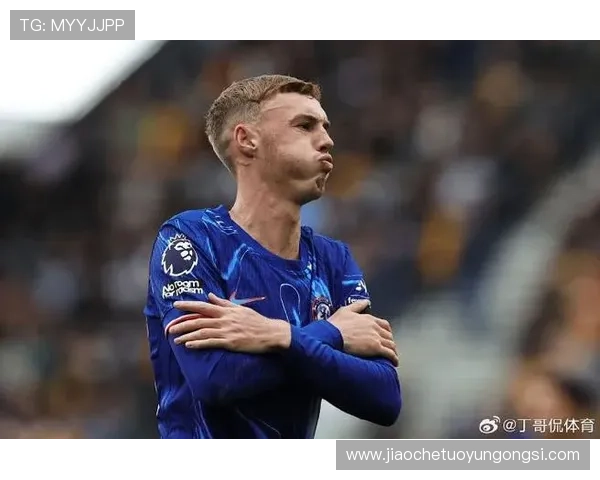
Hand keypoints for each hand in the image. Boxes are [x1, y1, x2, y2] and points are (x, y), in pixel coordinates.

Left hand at [166, 293, 290, 352]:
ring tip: (175, 339)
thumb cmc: (256, 321)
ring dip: (187, 335)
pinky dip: (198, 344)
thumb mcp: (240, 309)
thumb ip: (224, 303)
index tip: (176, 304)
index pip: (203, 306)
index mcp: (226, 310)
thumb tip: (210, 295)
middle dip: (182, 323)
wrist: (270, 333)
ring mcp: (227, 331)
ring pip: (202, 332)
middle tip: (169, 328)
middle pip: (199, 320)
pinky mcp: (230, 342)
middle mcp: (224, 319)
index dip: (188, 305)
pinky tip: (189, 345)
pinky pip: (211, 342)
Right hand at [328, 300, 398, 365]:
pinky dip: (393, 358)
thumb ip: (357, 305)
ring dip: (393, 350)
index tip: (386, 336)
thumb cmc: (336, 325)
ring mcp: (376, 337)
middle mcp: (375, 327)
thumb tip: (366, 301)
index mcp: (368, 318)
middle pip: (389, 335)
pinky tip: (394, 362)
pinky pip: (389, 353)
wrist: (332, 336)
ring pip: (391, 344)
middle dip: (390, 341)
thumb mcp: (345, 310)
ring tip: (393, 356)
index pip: (384, 324)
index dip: (387, 331)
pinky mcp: (375, 348)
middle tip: (388, 347)